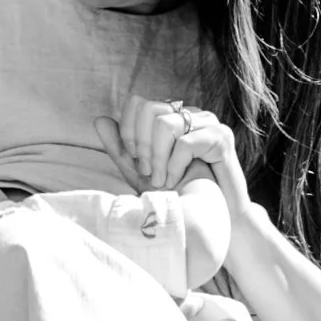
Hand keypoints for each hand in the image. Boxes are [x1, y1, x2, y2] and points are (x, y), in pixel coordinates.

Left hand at [101, 96, 250, 217]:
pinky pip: (185, 143)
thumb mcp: (143, 171)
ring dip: (157, 158)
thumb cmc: (179, 193)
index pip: (137, 103)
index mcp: (171, 115)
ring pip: (165, 124)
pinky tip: (177, 182)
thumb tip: (99, 119)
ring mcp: (207, 122)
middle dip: (140, 144)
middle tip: (145, 172)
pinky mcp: (221, 138)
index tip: (133, 159)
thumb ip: (122, 148)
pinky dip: (174, 166)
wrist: (214, 217)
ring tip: (161, 181)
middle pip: (149, 108)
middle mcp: (189, 112)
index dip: (128, 131)